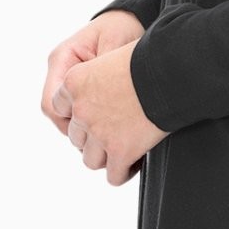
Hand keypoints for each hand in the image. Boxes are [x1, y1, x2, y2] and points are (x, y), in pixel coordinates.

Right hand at [41, 11, 145, 137]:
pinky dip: (91, 118)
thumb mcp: (115, 46)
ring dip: (84, 125)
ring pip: (65, 115)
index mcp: (62, 59)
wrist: (130, 19)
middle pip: (56, 113)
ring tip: (109, 127)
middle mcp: (60, 70)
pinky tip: (110, 119)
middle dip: (78, 128)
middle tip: (104, 133)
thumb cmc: (121, 27)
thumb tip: (102, 101)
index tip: (93, 128)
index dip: (69, 121)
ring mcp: (68, 78)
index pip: (51, 103)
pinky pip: (77, 109)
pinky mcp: (79, 84)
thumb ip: (104, 73)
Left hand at [51, 41, 167, 186]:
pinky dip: (122, 172)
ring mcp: (100, 133)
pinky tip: (133, 162)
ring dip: (104, 155)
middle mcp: (82, 109)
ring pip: (90, 159)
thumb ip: (94, 76)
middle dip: (91, 135)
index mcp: (75, 82)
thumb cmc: (147, 59)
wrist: (170, 72)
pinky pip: (114, 175)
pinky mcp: (120, 151)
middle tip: (111, 129)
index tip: (90, 112)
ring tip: (120, 148)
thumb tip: (97, 90)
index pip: (58, 106)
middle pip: (76, 135)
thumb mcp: (110, 52)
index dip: (75, 112)